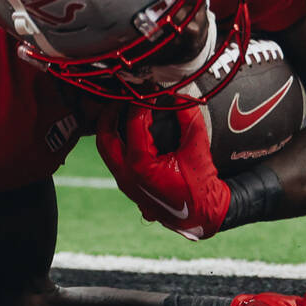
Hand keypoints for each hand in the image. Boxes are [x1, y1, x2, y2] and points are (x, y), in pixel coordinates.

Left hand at [96, 104, 229, 239]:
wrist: (201, 215)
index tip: (150, 90)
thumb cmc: (200, 186)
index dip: (142, 102)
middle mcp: (126, 176)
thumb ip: (189, 118)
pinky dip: (118, 140)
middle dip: (110, 112)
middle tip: (121, 96)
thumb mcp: (197, 148)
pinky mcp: (128, 184)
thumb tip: (181, 96)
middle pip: (105, 136)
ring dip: (111, 127)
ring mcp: (124, 182)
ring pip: (106, 149)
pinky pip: (115, 157)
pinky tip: (130, 129)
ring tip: (123, 109)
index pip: (134, 124)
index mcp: (140, 167)